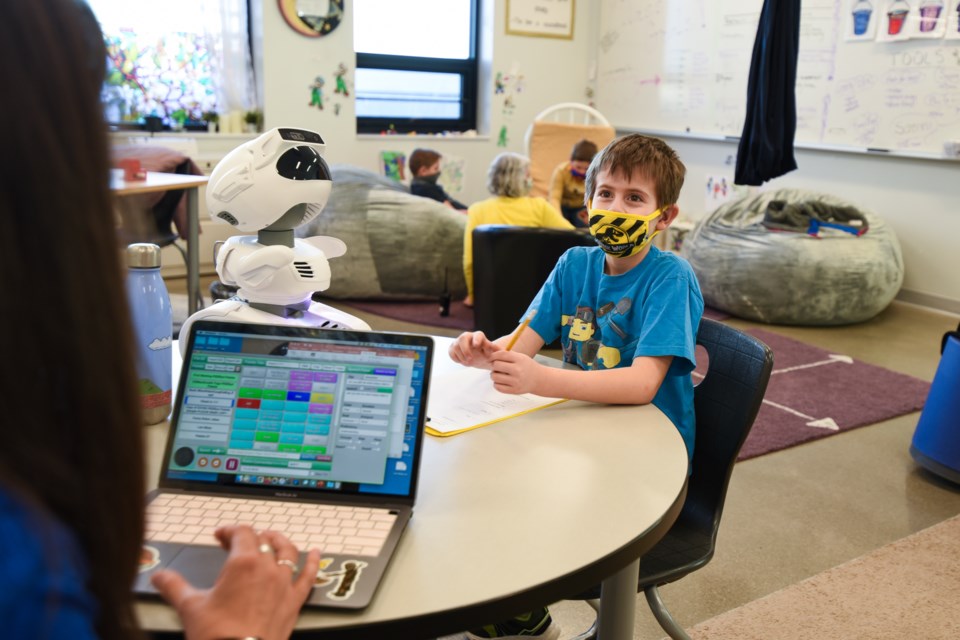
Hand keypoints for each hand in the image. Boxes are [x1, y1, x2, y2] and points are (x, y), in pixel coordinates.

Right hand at [151, 525, 320, 639]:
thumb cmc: (216, 636)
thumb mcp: (190, 607)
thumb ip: (173, 586)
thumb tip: (159, 577)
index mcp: (243, 563)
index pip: (241, 532)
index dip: (229, 530)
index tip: (220, 536)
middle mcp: (268, 568)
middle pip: (262, 540)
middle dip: (248, 537)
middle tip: (235, 543)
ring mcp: (284, 584)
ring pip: (289, 552)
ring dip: (280, 541)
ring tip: (272, 538)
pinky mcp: (294, 601)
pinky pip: (309, 576)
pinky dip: (314, 562)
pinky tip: (316, 554)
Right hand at [449, 331, 500, 368]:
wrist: (476, 357)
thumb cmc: (484, 353)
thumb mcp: (491, 353)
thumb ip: (495, 351)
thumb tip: (501, 351)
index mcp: (479, 337)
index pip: (478, 335)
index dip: (477, 339)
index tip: (476, 345)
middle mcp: (468, 336)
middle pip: (463, 338)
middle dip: (466, 350)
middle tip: (470, 359)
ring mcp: (459, 341)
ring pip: (456, 346)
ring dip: (462, 356)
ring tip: (468, 362)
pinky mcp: (452, 347)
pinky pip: (451, 352)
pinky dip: (456, 359)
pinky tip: (463, 361)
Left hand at [489, 350, 543, 394]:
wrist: (539, 379)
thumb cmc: (527, 366)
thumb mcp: (520, 356)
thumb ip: (506, 353)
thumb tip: (492, 347)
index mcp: (519, 359)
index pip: (501, 354)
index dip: (493, 356)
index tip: (491, 358)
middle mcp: (518, 370)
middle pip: (496, 365)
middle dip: (493, 365)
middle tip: (496, 367)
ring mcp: (516, 381)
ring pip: (495, 376)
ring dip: (493, 375)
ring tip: (498, 374)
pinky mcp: (514, 390)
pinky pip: (497, 387)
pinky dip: (496, 384)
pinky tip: (500, 381)